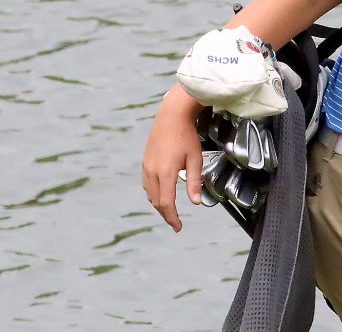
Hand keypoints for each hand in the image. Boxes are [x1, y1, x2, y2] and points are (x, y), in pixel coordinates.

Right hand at [142, 85, 204, 231]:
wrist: (171, 115)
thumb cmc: (186, 136)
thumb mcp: (195, 159)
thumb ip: (195, 182)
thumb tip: (196, 202)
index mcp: (165, 173)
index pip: (167, 203)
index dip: (172, 218)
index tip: (178, 227)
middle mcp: (152, 171)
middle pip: (156, 201)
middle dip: (166, 213)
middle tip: (175, 222)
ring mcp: (146, 166)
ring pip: (150, 193)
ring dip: (159, 204)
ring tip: (169, 210)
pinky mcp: (145, 161)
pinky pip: (147, 183)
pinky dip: (153, 193)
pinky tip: (161, 193)